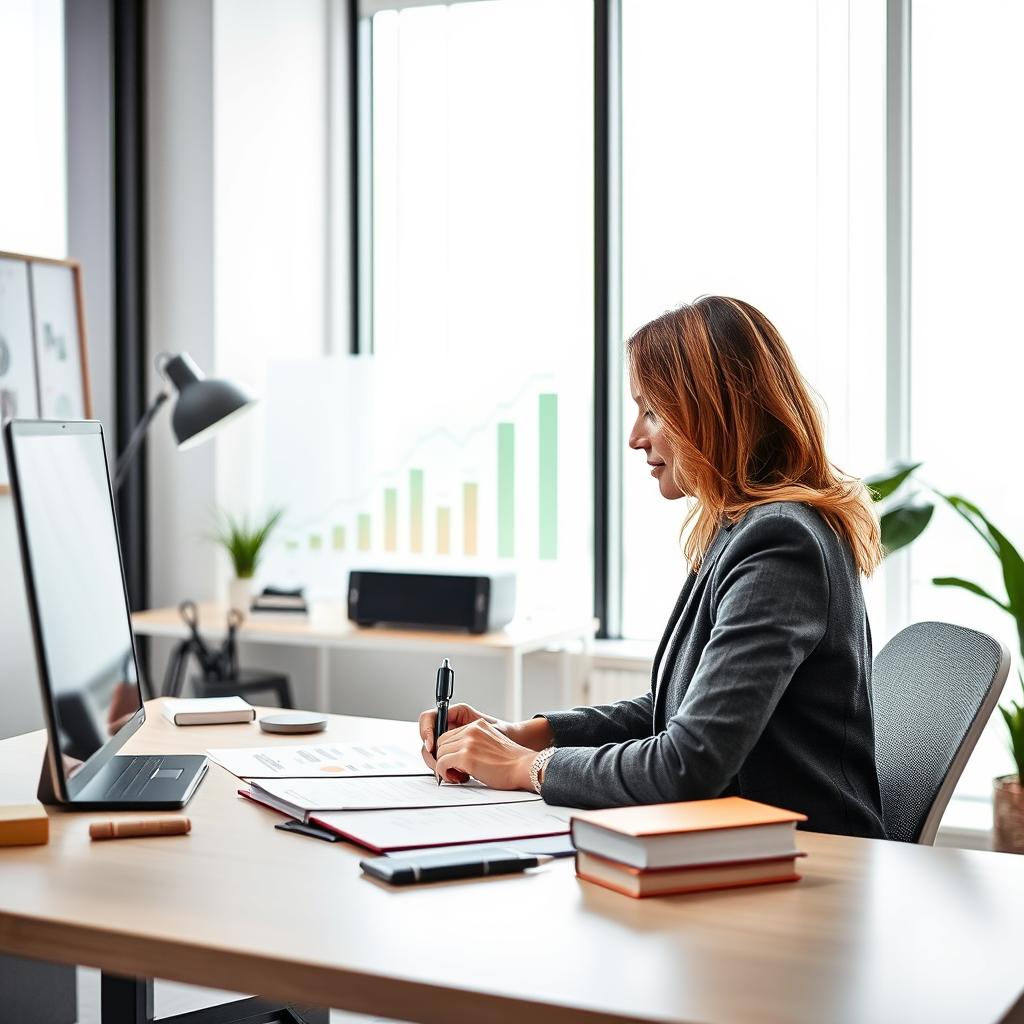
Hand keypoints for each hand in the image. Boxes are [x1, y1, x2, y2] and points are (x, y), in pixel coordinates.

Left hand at [418, 704, 554, 779]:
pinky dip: (444, 773)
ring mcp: (468, 742)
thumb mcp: (490, 744)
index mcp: (477, 725)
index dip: (448, 750)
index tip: (452, 761)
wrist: (524, 767)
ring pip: (440, 752)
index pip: (450, 734)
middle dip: (443, 757)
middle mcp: (472, 730)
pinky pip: (442, 763)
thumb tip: (455, 757)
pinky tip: (456, 778)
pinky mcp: (466, 756)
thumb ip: (473, 743)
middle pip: (441, 741)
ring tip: (457, 775)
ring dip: (444, 766)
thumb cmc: (511, 762)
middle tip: (453, 770)